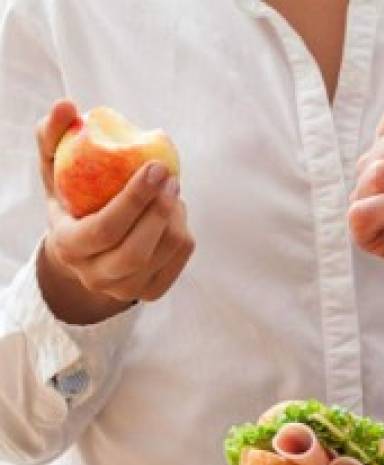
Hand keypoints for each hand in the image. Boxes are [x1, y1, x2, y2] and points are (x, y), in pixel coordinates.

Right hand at [36, 100, 194, 325]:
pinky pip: (180, 259)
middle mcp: (95, 276)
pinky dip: (182, 231)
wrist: (85, 244)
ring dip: (175, 217)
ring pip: (164, 253)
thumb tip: (67, 106)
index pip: (105, 230)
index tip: (155, 167)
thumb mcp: (55, 167)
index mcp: (69, 247)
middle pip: (136, 251)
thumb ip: (54, 135)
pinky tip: (172, 212)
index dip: (134, 200)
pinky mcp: (151, 291)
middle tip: (172, 177)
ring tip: (170, 191)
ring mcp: (125, 289)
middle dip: (159, 211)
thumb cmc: (70, 194)